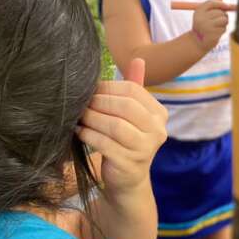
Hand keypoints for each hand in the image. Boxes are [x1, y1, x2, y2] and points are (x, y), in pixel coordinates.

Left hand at [76, 58, 167, 195]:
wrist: (127, 180)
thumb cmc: (125, 141)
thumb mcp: (131, 114)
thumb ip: (135, 87)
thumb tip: (138, 58)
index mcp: (159, 114)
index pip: (133, 90)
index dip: (108, 87)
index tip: (90, 89)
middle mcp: (158, 131)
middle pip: (125, 107)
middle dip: (99, 102)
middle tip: (81, 102)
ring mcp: (145, 149)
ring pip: (115, 126)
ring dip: (92, 119)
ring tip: (79, 116)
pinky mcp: (129, 164)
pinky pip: (105, 144)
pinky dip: (89, 136)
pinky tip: (80, 132)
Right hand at [192, 0, 231, 49]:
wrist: (197, 42)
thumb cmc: (203, 26)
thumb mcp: (204, 14)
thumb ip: (212, 5)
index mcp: (198, 11)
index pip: (211, 3)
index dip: (221, 3)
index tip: (227, 6)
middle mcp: (201, 18)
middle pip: (220, 12)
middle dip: (223, 15)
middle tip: (219, 21)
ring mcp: (207, 26)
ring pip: (224, 19)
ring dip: (224, 23)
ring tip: (217, 27)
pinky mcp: (212, 34)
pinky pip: (224, 28)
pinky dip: (222, 30)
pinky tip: (216, 33)